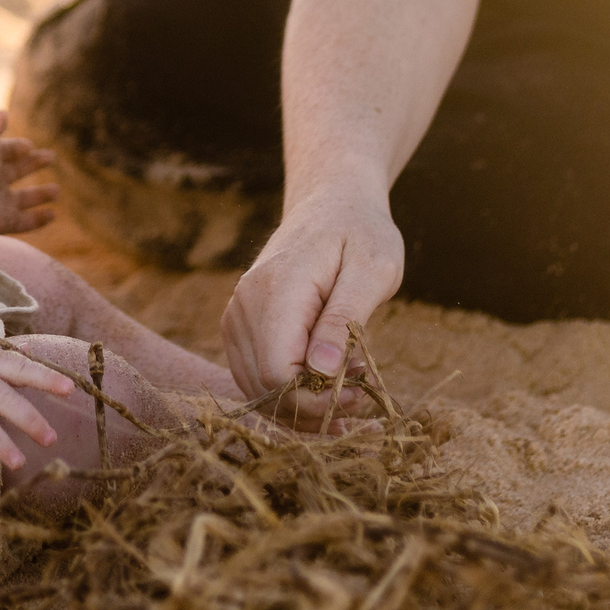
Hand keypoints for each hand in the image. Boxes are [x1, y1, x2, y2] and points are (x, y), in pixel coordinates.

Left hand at [0, 111, 57, 234]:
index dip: (17, 147)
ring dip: (40, 194)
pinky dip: (39, 219)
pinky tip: (53, 214)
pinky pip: (25, 222)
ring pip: (24, 198)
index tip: (29, 145)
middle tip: (51, 156)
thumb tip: (3, 112)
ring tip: (56, 190)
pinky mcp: (3, 222)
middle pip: (17, 170)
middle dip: (33, 163)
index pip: (4, 150)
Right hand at [220, 185, 400, 419]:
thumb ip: (345, 319)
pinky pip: (254, 377)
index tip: (360, 393)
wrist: (331, 204)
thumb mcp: (373, 270)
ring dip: (302, 404)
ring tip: (347, 386)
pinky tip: (324, 385)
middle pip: (265, 387)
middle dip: (314, 406)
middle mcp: (244, 304)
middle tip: (362, 392)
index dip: (316, 399)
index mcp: (277, 289)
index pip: (278, 372)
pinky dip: (288, 393)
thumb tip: (322, 369)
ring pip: (256, 389)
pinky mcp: (239, 325)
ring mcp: (236, 315)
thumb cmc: (361, 233)